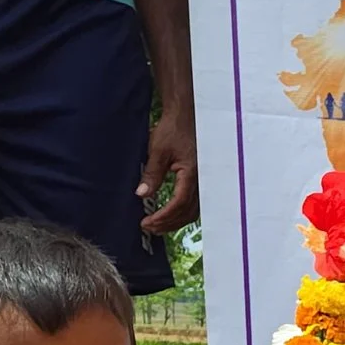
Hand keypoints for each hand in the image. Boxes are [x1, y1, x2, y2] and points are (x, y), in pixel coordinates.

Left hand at [139, 99, 198, 233]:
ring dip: (175, 221)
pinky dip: (181, 213)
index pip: (179, 203)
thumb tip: (142, 195)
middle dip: (168, 223)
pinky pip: (194, 204)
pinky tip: (170, 215)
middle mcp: (201, 180)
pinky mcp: (200, 180)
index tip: (147, 222)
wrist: (185, 116)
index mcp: (192, 173)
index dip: (163, 216)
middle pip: (187, 212)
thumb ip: (152, 174)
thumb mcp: (158, 150)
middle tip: (149, 227)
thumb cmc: (173, 130)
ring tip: (157, 225)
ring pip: (192, 211)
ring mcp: (203, 181)